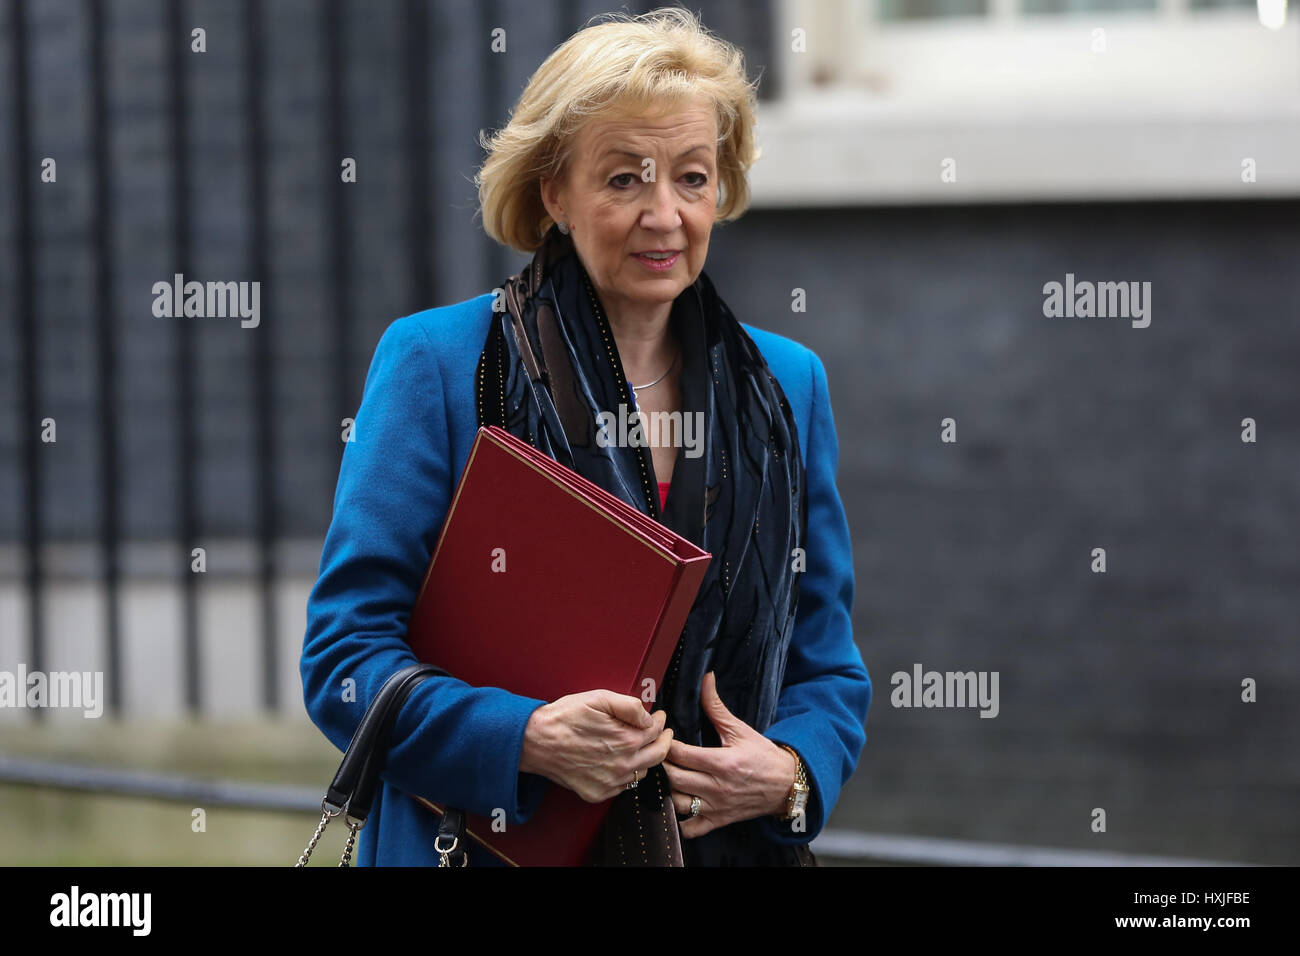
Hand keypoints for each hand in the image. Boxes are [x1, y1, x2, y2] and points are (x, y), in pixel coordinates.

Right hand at [519, 689, 673, 803]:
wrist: (536, 741)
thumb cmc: (565, 717)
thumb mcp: (599, 698)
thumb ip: (630, 706)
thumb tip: (649, 715)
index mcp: (626, 740)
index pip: (657, 732)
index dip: (660, 721)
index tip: (659, 716)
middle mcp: (622, 765)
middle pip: (658, 755)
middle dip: (664, 741)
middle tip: (663, 732)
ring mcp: (610, 783)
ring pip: (643, 773)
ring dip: (647, 758)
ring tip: (643, 746)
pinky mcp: (597, 794)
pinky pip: (624, 787)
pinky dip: (629, 774)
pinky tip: (624, 762)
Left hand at [663, 671, 796, 837]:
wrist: (786, 785)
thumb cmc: (763, 756)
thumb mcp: (740, 729)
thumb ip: (716, 707)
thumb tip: (706, 679)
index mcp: (722, 762)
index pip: (681, 754)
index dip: (667, 743)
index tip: (665, 736)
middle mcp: (718, 787)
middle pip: (674, 778)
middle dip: (664, 765)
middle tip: (661, 755)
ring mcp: (717, 807)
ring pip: (678, 803)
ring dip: (669, 790)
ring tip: (670, 777)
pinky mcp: (719, 821)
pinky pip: (691, 829)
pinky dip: (681, 820)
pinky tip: (680, 803)